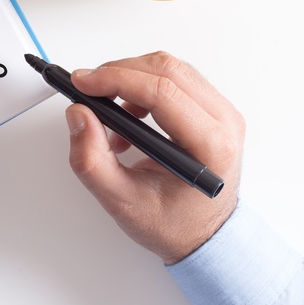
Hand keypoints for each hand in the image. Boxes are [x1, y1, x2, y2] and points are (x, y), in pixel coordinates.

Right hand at [65, 52, 243, 264]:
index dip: (116, 79)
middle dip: (118, 72)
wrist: (204, 236)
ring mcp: (222, 113)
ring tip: (109, 113)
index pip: (162, 93)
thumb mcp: (122, 201)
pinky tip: (129, 117)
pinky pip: (175, 78)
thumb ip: (92, 160)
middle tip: (87, 88)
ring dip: (130, 78)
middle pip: (167, 70)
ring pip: (170, 68)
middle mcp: (224, 123)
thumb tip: (79, 115)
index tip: (83, 82)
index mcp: (210, 146)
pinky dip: (143, 87)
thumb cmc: (174, 224)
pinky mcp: (212, 108)